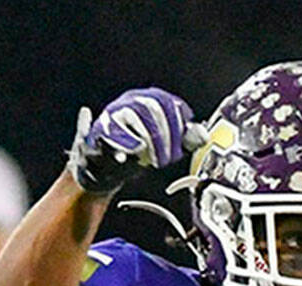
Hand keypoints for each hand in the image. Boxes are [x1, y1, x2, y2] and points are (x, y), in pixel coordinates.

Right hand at [67, 88, 204, 192]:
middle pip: (153, 107)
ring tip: (156, 160)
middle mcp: (130, 101)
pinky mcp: (99, 128)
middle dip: (167, 135)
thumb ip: (183, 139)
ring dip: (150, 141)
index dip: (179, 122)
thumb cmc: (137, 153)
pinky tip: (135, 154)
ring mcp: (113, 112)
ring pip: (135, 116)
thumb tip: (202, 136)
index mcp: (148, 101)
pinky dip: (127, 143)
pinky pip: (115, 131)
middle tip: (171, 158)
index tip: (184, 143)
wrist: (106, 168)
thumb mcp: (165, 146)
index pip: (167, 102)